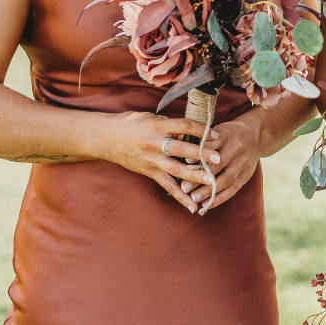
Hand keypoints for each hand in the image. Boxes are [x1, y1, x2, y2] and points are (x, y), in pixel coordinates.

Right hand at [99, 110, 216, 213]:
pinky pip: (167, 186)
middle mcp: (154, 143)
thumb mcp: (152, 118)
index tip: (217, 134)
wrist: (106, 137)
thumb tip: (192, 133)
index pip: (184, 126)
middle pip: (181, 149)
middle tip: (219, 159)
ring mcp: (151, 159)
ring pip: (176, 169)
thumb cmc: (132, 124)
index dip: (201, 130)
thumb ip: (172, 126)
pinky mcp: (148, 172)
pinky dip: (181, 197)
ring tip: (212, 183)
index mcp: (157, 126)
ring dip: (195, 177)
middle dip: (201, 154)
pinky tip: (193, 206)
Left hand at [185, 110, 264, 210]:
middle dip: (200, 178)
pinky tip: (206, 204)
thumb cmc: (227, 133)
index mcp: (227, 135)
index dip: (199, 154)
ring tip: (193, 199)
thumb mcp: (217, 131)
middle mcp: (237, 149)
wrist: (255, 136)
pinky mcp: (246, 175)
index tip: (184, 162)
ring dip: (209, 191)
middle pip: (218, 166)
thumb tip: (181, 149)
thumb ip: (202, 140)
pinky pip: (233, 189)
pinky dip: (219, 198)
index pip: (211, 146)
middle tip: (184, 187)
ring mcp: (243, 164)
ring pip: (226, 180)